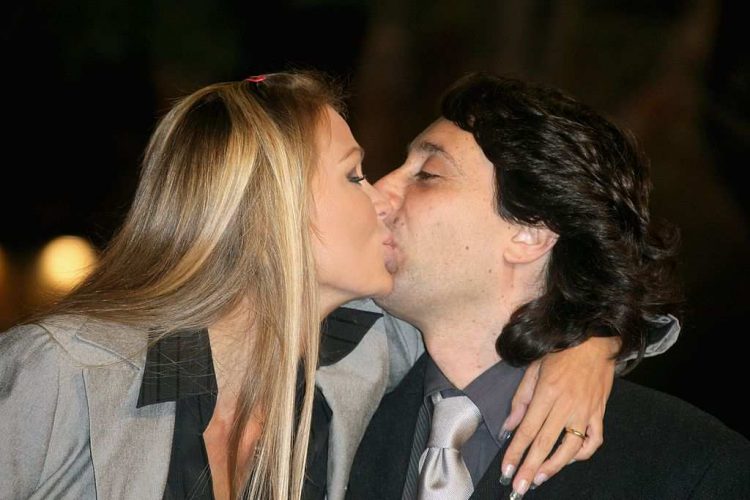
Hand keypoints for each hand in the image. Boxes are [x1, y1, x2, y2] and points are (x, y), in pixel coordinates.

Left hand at [500, 337, 618, 497]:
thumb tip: (509, 426)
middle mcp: (566, 405)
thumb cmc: (560, 351)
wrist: (595, 340)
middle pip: (545, 444)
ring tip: (539, 479)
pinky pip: (593, 440)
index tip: (507, 470)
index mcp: (547, 393)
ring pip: (570, 448)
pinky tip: (568, 459)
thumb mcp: (533, 368)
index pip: (528, 430)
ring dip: (554, 467)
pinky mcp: (599, 413)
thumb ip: (520, 400)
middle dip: (530, 468)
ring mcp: (585, 411)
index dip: (516, 452)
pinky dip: (582, 454)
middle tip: (519, 488)